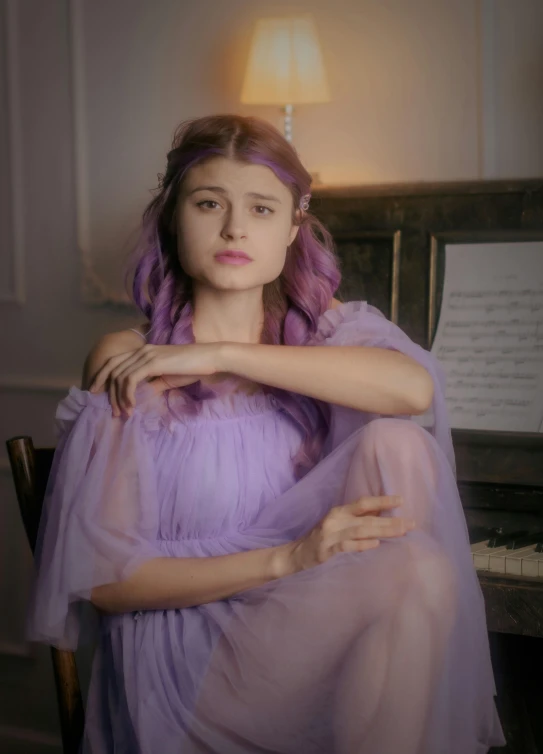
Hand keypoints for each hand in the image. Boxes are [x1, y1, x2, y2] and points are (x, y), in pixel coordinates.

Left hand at [88, 343, 220, 416]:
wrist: (208, 359)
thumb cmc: (192, 368)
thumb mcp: (167, 378)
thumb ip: (152, 384)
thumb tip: (141, 396)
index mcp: (143, 351)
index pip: (115, 362)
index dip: (102, 376)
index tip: (97, 392)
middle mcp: (141, 350)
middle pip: (112, 368)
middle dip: (107, 391)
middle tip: (110, 410)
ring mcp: (146, 355)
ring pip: (120, 376)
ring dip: (118, 397)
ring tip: (123, 413)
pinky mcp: (152, 362)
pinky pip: (130, 379)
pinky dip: (127, 394)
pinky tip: (131, 406)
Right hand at [281, 495, 415, 574]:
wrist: (295, 555)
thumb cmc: (321, 539)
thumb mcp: (338, 524)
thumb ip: (357, 519)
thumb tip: (383, 512)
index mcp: (339, 512)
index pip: (363, 503)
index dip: (382, 500)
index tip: (402, 500)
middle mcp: (335, 520)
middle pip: (367, 518)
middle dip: (390, 521)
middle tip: (411, 523)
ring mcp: (330, 535)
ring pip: (360, 531)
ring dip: (382, 531)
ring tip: (401, 532)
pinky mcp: (326, 550)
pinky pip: (347, 546)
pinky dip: (362, 545)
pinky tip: (376, 545)